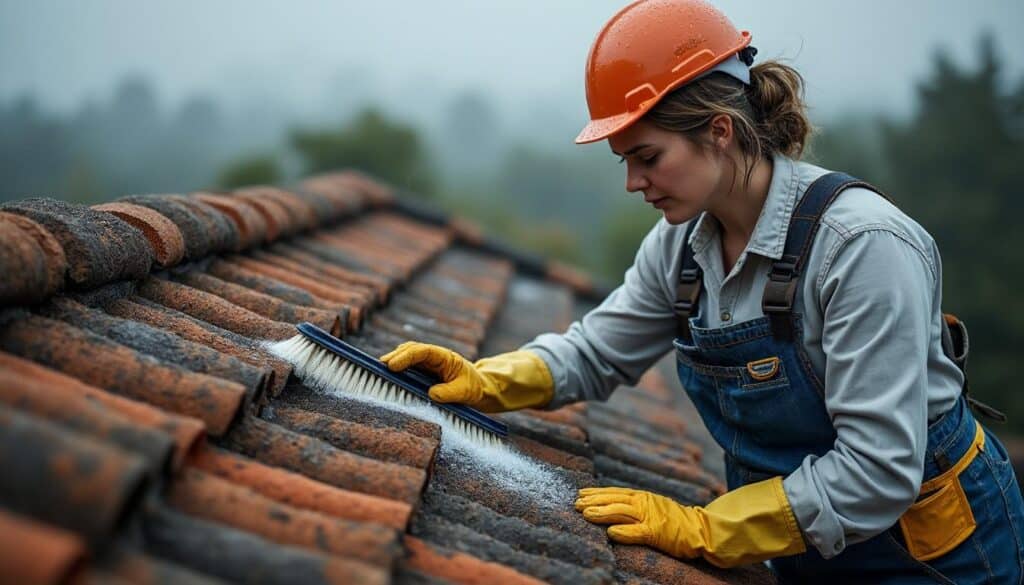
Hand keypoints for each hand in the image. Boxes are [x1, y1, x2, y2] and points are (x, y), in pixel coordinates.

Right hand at [380, 342, 554, 411]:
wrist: (480, 390)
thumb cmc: (474, 388)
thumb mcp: (465, 392)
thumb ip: (450, 392)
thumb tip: (431, 394)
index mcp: (445, 357)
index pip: (422, 351)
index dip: (406, 356)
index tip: (393, 365)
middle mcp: (434, 357)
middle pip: (410, 350)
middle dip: (395, 357)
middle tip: (380, 367)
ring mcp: (427, 364)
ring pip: (406, 357)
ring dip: (393, 362)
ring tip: (379, 371)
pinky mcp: (423, 372)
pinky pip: (407, 368)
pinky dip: (397, 371)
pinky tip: (386, 377)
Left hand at [575, 478, 805, 566]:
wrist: (704, 530)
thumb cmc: (678, 522)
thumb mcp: (655, 507)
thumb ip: (637, 506)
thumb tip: (614, 508)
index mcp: (644, 497)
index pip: (615, 492)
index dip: (597, 493)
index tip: (580, 494)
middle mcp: (645, 503)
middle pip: (614, 499)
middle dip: (593, 501)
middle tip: (575, 503)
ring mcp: (651, 517)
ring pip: (621, 512)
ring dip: (601, 513)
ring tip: (585, 514)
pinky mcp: (658, 532)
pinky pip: (637, 532)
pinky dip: (623, 532)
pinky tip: (610, 533)